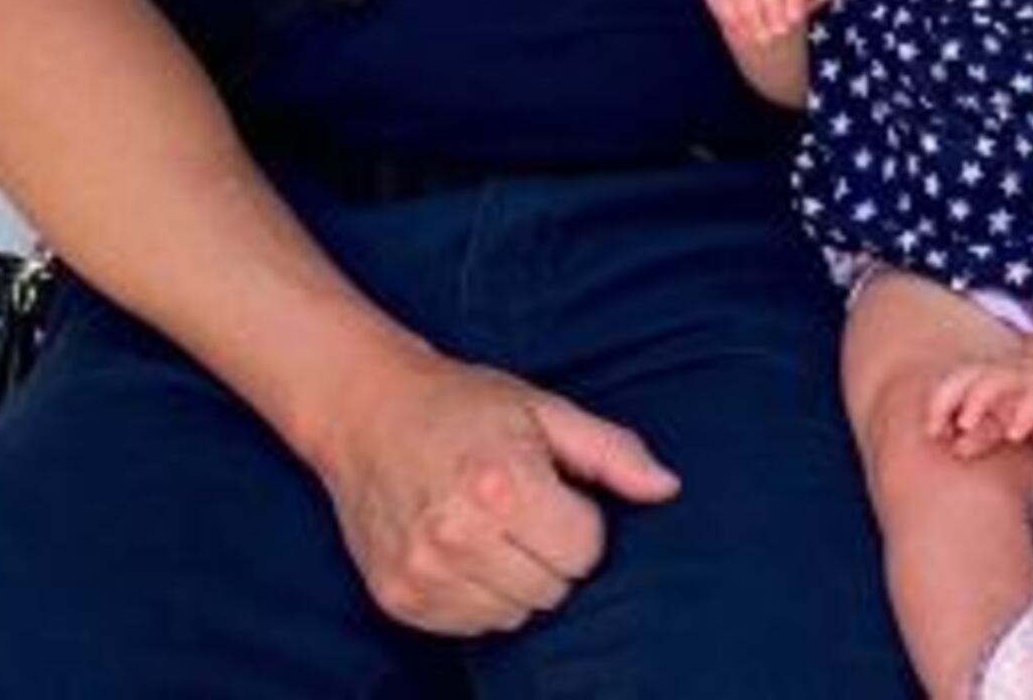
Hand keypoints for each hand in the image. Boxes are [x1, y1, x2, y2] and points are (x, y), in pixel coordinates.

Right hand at [308, 351, 681, 635]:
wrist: (365, 409)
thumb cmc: (463, 405)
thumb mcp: (544, 409)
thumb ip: (611, 451)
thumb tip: (668, 488)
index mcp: (502, 483)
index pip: (584, 551)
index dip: (579, 521)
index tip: (552, 492)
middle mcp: (458, 535)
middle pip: (553, 589)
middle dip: (549, 553)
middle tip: (519, 511)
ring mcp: (422, 571)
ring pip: (514, 615)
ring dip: (515, 580)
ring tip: (489, 530)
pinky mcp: (398, 597)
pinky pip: (470, 626)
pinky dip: (477, 597)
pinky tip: (461, 551)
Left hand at [925, 330, 1032, 454]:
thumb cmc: (1025, 395)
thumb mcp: (1001, 413)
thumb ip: (980, 429)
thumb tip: (952, 452)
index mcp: (982, 377)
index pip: (952, 385)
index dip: (937, 405)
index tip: (928, 431)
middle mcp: (998, 376)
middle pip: (966, 379)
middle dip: (946, 400)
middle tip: (934, 430)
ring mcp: (1023, 381)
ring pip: (996, 383)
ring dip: (977, 400)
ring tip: (965, 424)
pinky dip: (1023, 414)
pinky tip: (1014, 433)